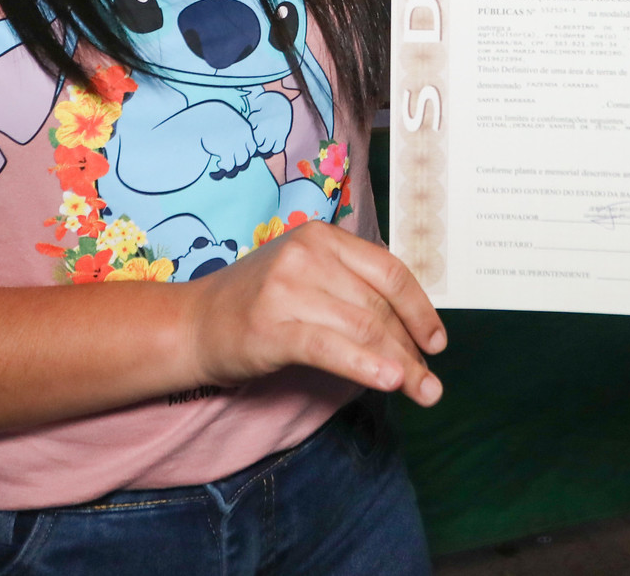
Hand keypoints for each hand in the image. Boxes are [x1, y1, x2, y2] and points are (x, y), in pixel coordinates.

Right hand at [185, 219, 446, 406]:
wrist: (193, 324)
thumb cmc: (258, 303)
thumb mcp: (308, 276)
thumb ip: (353, 288)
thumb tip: (413, 328)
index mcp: (323, 237)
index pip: (389, 271)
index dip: (419, 309)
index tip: (436, 342)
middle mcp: (308, 254)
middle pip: (379, 306)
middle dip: (411, 349)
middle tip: (431, 385)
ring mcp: (288, 288)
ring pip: (363, 328)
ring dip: (400, 365)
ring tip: (422, 392)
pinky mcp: (272, 327)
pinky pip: (331, 347)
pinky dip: (366, 365)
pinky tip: (389, 381)